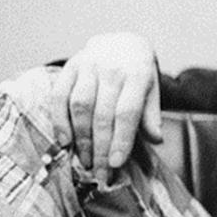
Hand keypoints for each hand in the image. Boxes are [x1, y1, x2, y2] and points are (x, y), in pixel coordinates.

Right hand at [50, 33, 161, 183]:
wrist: (121, 43)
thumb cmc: (138, 74)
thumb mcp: (152, 91)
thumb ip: (151, 115)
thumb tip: (156, 140)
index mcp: (138, 75)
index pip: (127, 112)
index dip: (121, 139)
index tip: (115, 164)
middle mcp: (112, 69)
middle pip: (103, 114)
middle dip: (100, 148)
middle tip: (99, 173)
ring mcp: (88, 66)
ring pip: (80, 106)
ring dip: (81, 138)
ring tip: (85, 161)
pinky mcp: (70, 66)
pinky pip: (59, 96)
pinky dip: (60, 120)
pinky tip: (65, 141)